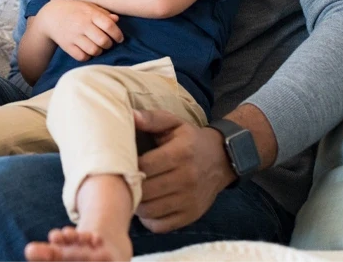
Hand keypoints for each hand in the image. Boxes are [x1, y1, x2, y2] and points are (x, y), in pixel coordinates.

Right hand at [37, 0, 122, 60]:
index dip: (117, 34)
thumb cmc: (73, 10)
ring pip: (94, 50)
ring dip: (99, 51)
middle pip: (103, 41)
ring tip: (97, 47)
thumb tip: (116, 19)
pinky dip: (88, 56)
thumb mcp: (87, 6)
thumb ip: (102, 13)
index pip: (109, 25)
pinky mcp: (67, 46)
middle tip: (107, 43)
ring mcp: (74, 36)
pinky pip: (82, 57)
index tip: (119, 38)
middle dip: (109, 44)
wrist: (50, 16)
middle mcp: (82, 25)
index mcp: (89, 13)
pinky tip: (87, 50)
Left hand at [133, 109, 235, 232]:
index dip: (128, 166)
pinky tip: (146, 205)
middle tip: (121, 181)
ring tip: (132, 192)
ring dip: (136, 204)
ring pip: (151, 211)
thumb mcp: (173, 122)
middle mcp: (187, 178)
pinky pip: (161, 225)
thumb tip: (130, 116)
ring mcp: (190, 200)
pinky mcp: (191, 215)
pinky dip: (149, 219)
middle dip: (129, 186)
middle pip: (146, 191)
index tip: (120, 163)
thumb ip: (151, 118)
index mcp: (180, 153)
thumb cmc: (189, 139)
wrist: (221, 160)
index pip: (145, 166)